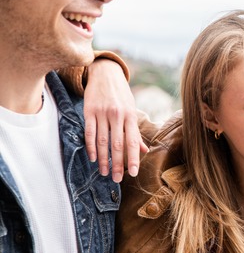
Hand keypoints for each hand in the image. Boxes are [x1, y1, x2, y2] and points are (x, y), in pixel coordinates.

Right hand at [83, 59, 147, 182]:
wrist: (106, 74)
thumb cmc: (121, 95)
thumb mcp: (132, 110)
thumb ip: (136, 131)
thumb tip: (144, 150)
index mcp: (131, 116)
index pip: (133, 141)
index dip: (133, 158)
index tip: (133, 172)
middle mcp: (118, 115)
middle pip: (117, 144)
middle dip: (117, 164)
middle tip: (117, 179)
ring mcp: (103, 113)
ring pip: (103, 141)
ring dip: (103, 159)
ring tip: (104, 172)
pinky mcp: (89, 111)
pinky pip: (89, 132)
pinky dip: (91, 146)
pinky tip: (93, 158)